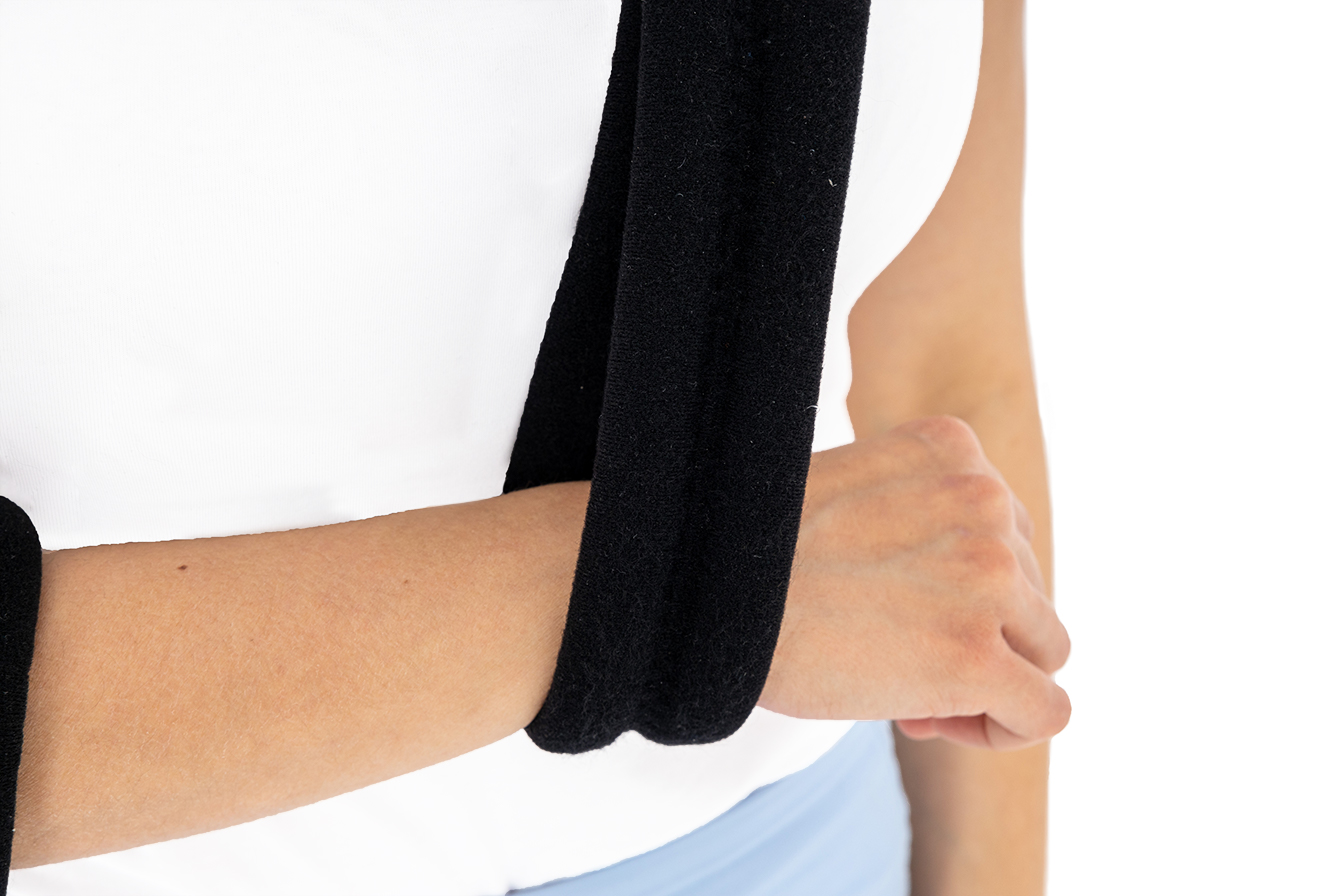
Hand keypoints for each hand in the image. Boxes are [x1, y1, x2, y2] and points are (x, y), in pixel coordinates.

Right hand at [759, 416, 1070, 749]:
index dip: (959, 586)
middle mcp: (984, 500)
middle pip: (1026, 588)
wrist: (701, 587)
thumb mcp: (848, 490)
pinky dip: (1006, 727)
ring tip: (916, 697)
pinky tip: (938, 723)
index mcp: (951, 448)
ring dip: (990, 678)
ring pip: (1045, 646)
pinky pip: (1046, 710)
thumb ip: (914, 514)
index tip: (900, 611)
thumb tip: (953, 601)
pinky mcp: (976, 656)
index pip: (1003, 529)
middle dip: (973, 632)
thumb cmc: (751, 551)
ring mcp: (987, 577)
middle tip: (897, 661)